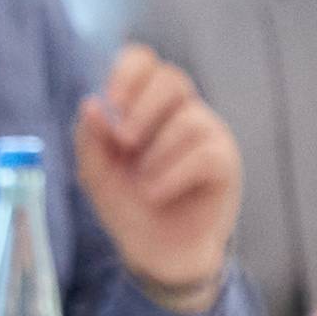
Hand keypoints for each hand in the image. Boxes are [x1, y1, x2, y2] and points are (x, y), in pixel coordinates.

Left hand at [71, 49, 243, 306]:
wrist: (156, 253)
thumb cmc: (129, 208)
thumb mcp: (97, 174)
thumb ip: (91, 140)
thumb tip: (92, 104)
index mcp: (145, 106)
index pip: (143, 62)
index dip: (127, 73)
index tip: (110, 102)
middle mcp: (180, 113)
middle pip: (172, 79)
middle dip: (143, 108)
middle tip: (123, 142)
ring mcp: (207, 135)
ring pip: (188, 119)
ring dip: (155, 155)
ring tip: (142, 185)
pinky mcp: (225, 163)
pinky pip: (204, 153)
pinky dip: (173, 175)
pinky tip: (156, 193)